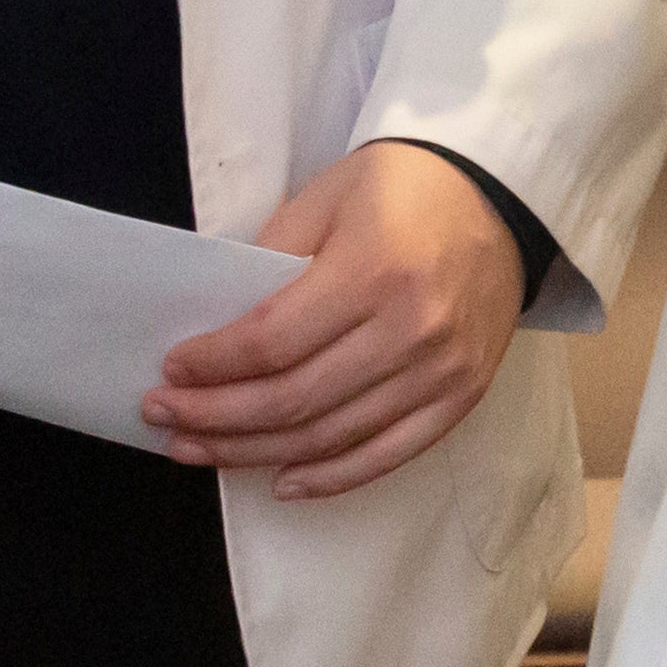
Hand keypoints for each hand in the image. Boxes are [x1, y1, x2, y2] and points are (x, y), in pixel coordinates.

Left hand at [145, 139, 526, 498]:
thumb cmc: (406, 186)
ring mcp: (442, 370)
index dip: (210, 366)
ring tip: (200, 450)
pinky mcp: (463, 395)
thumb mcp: (327, 196)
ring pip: (330, 437)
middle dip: (215, 417)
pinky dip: (332, 477)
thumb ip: (271, 259)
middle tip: (163, 419)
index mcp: (374, 271)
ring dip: (254, 452)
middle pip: (293, 400)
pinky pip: (389, 454)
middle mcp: (413, 329)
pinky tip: (282, 480)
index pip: (270, 343)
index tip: (169, 371)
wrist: (503, 194)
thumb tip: (219, 332)